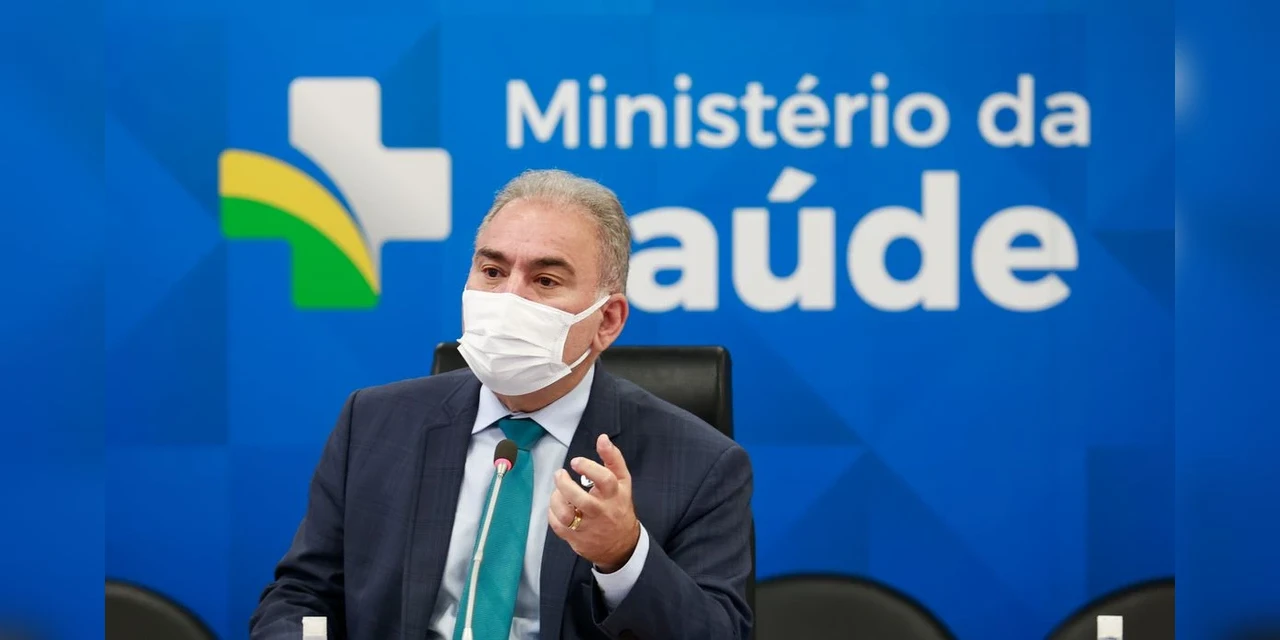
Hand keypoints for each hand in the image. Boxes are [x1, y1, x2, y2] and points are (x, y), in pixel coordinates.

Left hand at [547, 434, 640, 572]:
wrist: (621, 543)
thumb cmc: (618, 506)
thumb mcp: (622, 481)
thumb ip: (613, 458)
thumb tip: (602, 438)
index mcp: (614, 495)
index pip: (605, 480)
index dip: (588, 468)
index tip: (575, 462)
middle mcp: (602, 511)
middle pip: (581, 500)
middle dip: (564, 485)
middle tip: (560, 474)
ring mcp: (589, 527)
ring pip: (566, 515)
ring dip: (556, 500)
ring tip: (557, 492)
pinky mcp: (577, 539)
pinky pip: (558, 526)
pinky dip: (552, 514)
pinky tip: (556, 507)